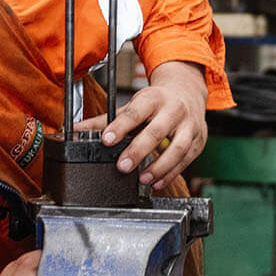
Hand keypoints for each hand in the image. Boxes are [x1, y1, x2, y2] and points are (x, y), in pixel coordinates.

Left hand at [77, 61, 207, 185]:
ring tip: (143, 179)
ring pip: (178, 148)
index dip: (120, 126)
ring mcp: (189, 126)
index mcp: (153, 98)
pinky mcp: (199, 141)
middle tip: (122, 166)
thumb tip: (76, 130)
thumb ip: (106, 120)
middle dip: (139, 150)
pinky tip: (157, 182)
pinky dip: (171, 174)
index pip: (135, 112)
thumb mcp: (133, 105)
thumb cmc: (156, 102)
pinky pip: (186, 160)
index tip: (106, 140)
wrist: (188, 92)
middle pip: (156, 131)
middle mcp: (174, 110)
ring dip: (159, 167)